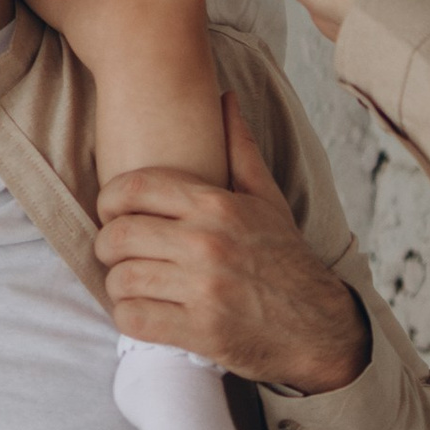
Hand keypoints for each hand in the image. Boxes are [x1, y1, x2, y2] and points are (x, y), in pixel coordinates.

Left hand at [97, 98, 367, 392]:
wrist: (319, 326)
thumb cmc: (285, 258)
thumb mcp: (267, 198)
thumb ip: (239, 147)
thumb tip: (224, 97)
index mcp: (217, 206)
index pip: (134, 188)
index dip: (109, 199)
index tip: (113, 212)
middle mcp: (208, 243)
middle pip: (119, 235)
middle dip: (109, 245)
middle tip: (118, 253)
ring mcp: (203, 289)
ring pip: (122, 279)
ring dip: (119, 284)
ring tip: (132, 283)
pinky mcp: (200, 331)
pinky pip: (133, 318)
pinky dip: (129, 316)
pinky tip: (143, 311)